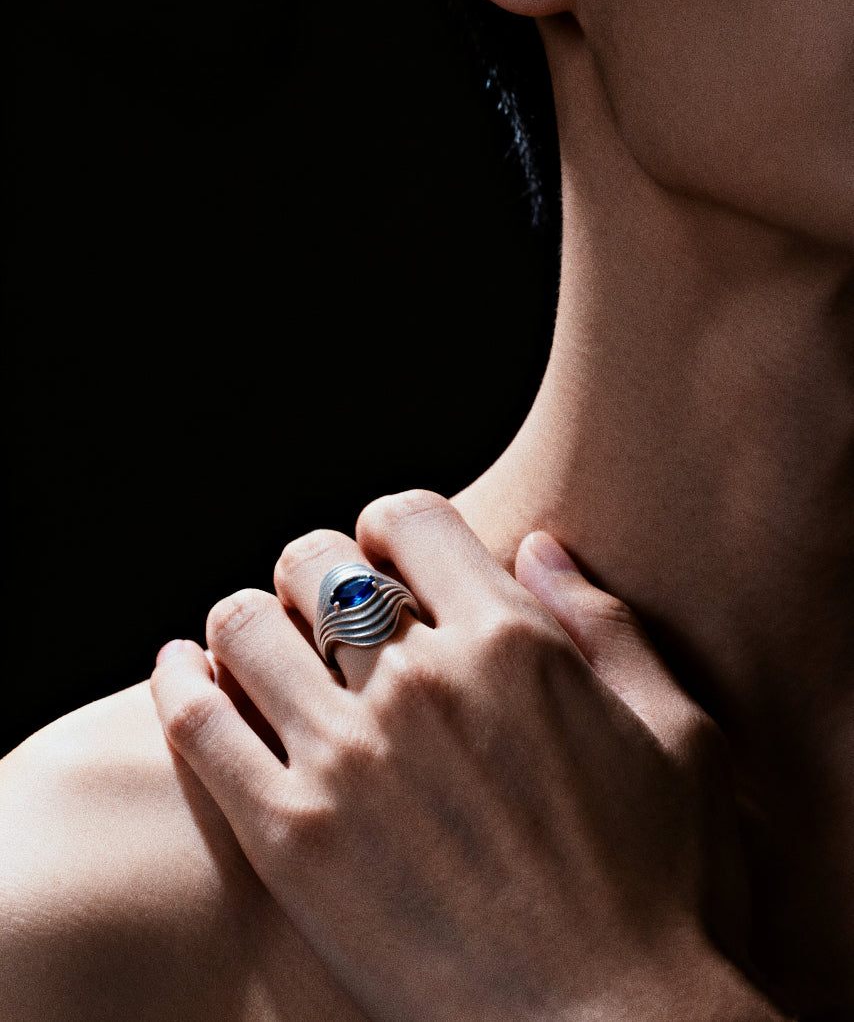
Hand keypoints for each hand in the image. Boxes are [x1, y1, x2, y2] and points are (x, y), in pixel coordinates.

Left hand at [151, 491, 788, 1021]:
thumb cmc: (664, 888)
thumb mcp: (677, 734)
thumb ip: (604, 625)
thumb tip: (539, 548)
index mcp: (510, 643)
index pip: (410, 519)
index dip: (391, 525)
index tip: (387, 552)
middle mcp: (419, 681)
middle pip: (319, 564)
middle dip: (318, 568)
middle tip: (322, 602)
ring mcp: (346, 757)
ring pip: (249, 628)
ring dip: (249, 619)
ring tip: (256, 637)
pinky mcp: (290, 836)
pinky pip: (201, 726)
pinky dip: (182, 683)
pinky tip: (184, 672)